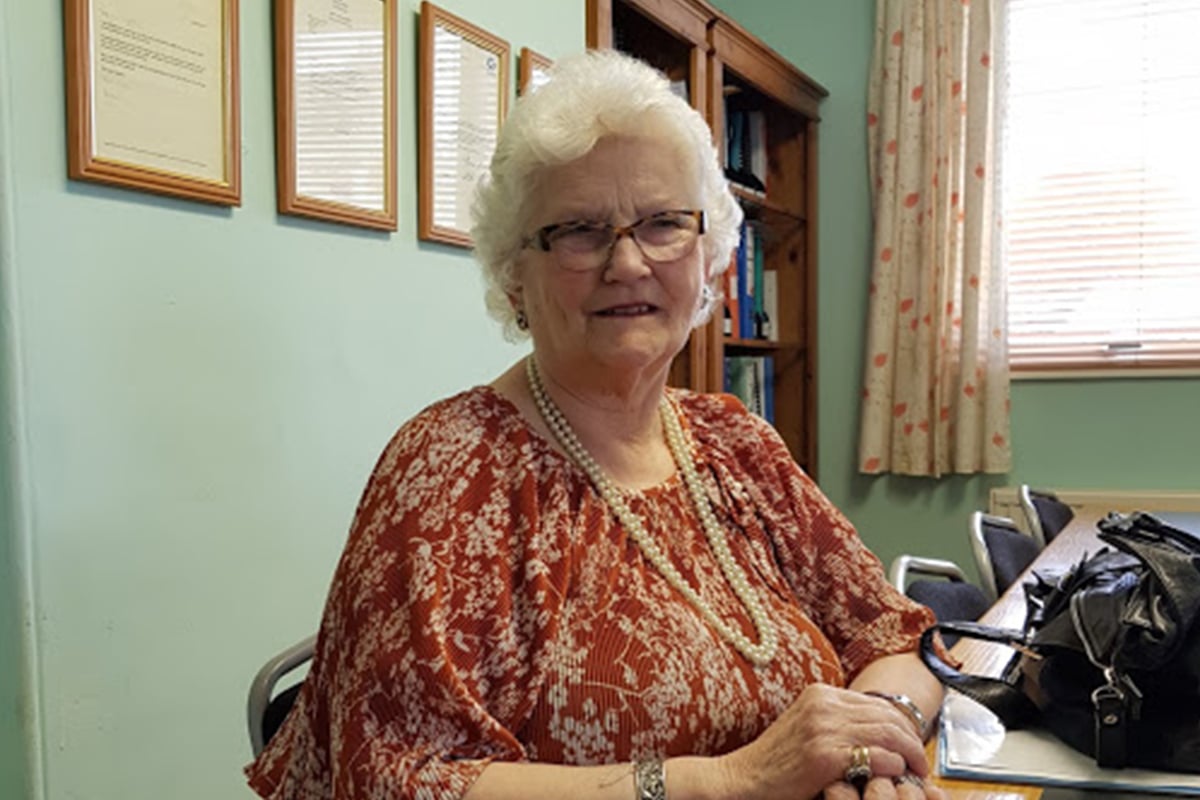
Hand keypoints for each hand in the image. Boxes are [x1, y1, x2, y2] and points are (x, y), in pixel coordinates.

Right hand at [714, 684, 928, 799]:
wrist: (745, 778)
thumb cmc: (777, 761)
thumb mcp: (807, 727)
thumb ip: (837, 721)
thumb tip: (879, 732)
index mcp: (820, 693)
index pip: (877, 703)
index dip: (902, 725)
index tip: (911, 745)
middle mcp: (823, 704)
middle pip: (888, 716)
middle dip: (912, 740)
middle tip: (920, 763)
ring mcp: (824, 728)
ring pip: (888, 735)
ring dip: (909, 756)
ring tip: (916, 773)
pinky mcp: (825, 756)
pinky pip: (877, 758)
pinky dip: (894, 768)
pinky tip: (895, 779)